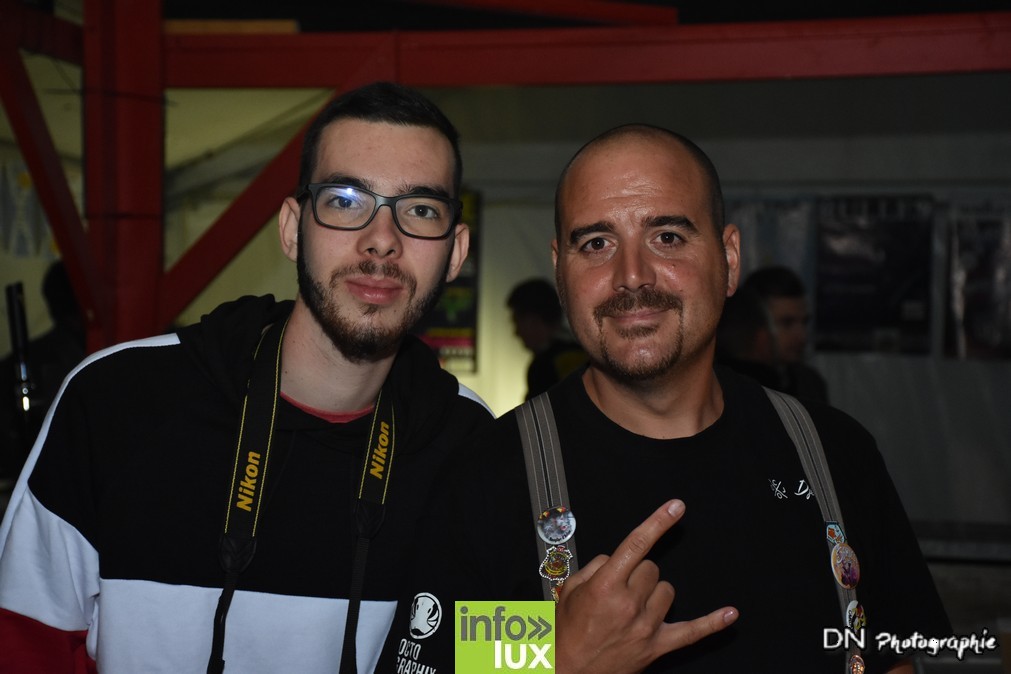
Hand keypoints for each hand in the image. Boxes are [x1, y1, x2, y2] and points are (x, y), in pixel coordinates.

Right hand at [554, 499, 737, 673]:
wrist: (568, 671)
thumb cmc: (567, 634)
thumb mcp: (570, 591)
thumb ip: (595, 567)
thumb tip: (615, 558)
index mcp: (606, 586)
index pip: (637, 544)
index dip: (658, 522)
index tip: (675, 507)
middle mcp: (628, 604)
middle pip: (652, 568)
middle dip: (637, 572)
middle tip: (619, 588)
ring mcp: (645, 625)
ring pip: (668, 590)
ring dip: (653, 592)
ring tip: (633, 605)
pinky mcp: (656, 645)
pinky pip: (692, 632)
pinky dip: (712, 623)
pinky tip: (730, 614)